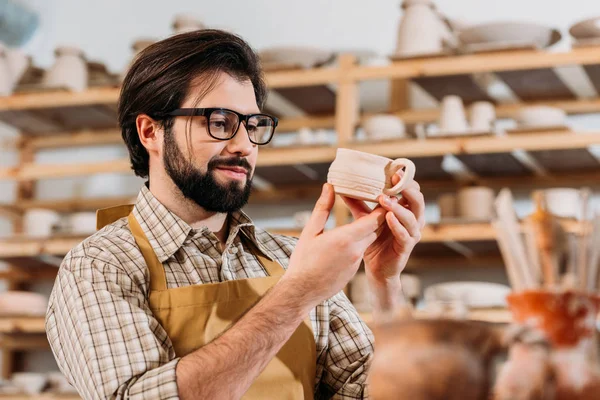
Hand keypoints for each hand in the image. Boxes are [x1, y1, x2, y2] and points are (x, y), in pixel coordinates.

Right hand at [280, 183, 386, 309]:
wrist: (301, 292)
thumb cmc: (303, 261)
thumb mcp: (310, 231)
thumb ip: (322, 208)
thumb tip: (329, 188)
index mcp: (346, 238)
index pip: (374, 220)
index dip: (380, 208)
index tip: (383, 196)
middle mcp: (355, 250)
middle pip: (374, 230)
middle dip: (376, 217)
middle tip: (376, 203)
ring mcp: (355, 263)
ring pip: (368, 242)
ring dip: (367, 231)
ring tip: (361, 218)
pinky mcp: (353, 272)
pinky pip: (360, 253)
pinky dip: (358, 244)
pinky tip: (347, 241)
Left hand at [342, 172, 424, 306]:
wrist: (376, 269)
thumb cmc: (373, 241)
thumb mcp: (365, 219)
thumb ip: (357, 203)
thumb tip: (342, 187)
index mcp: (406, 210)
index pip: (411, 190)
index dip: (404, 179)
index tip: (394, 167)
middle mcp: (413, 220)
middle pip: (417, 199)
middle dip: (407, 188)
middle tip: (394, 179)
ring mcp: (412, 234)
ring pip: (412, 216)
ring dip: (399, 206)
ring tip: (385, 199)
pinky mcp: (406, 248)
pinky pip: (405, 235)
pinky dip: (398, 225)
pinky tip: (389, 217)